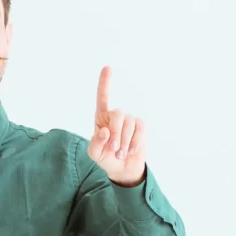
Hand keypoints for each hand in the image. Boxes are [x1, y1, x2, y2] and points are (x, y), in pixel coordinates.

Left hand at [87, 66, 146, 185]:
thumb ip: (96, 143)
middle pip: (118, 114)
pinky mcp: (141, 128)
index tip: (108, 67)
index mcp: (101, 118)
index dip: (105, 82)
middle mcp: (116, 116)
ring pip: (129, 124)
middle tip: (114, 149)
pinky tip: (131, 150)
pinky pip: (140, 129)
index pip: (103, 97)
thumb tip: (105, 131)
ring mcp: (129, 121)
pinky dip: (135, 142)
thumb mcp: (95, 153)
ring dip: (124, 142)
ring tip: (121, 153)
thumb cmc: (106, 158)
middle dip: (116, 132)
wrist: (122, 168)